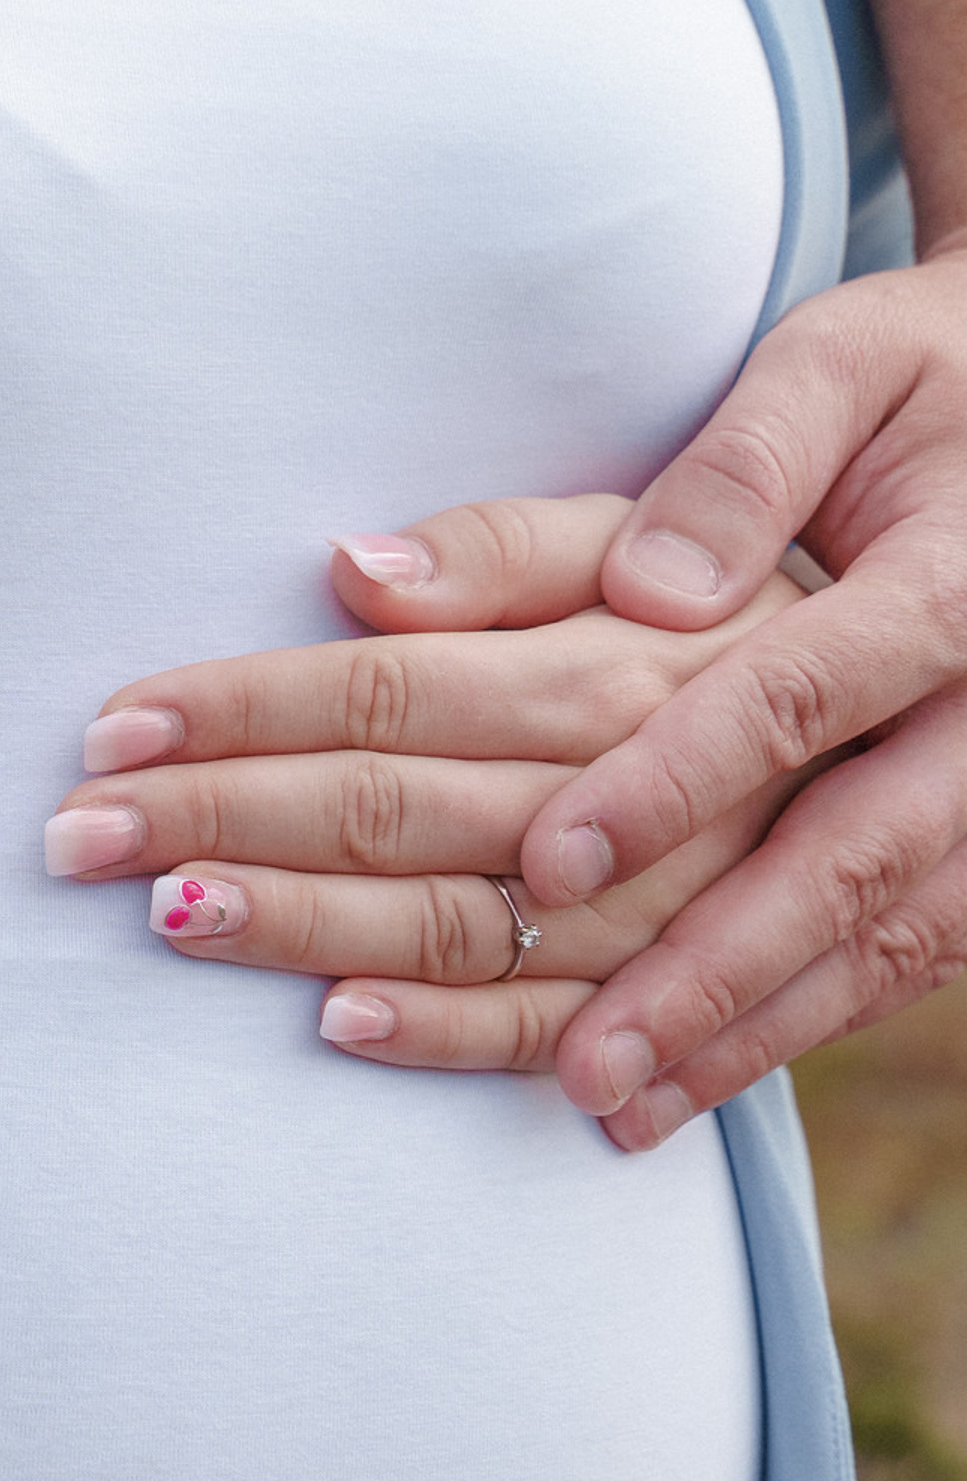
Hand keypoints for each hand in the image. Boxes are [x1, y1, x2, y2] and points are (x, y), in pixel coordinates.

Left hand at [47, 495, 808, 1082]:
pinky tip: (343, 1030)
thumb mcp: (765, 445)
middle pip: (411, 811)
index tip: (111, 730)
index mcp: (660, 649)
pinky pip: (591, 1024)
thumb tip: (353, 574)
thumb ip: (549, 537)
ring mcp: (716, 891)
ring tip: (177, 926)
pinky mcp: (757, 963)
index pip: (402, 687)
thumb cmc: (899, 487)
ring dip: (314, 936)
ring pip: (482, 931)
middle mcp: (680, 780)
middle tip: (77, 839)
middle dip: (233, 827)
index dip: (245, 707)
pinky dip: (467, 1039)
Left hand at [491, 244, 966, 1145]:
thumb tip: (596, 575)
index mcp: (942, 583)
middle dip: (704, 970)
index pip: (793, 696)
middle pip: (841, 861)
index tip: (553, 856)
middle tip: (581, 1059)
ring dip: (728, 1036)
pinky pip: (887, 975)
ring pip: (874, 946)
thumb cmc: (928, 395)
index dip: (672, 780)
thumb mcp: (844, 371)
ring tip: (597, 1103)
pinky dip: (770, 1045)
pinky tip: (656, 1109)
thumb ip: (721, 464)